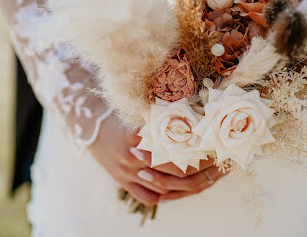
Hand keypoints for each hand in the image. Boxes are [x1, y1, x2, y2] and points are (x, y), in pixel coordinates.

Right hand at [88, 113, 226, 205]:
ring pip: (164, 185)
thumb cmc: (118, 111)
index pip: (173, 145)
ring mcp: (127, 172)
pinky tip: (182, 190)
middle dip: (199, 164)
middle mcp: (131, 156)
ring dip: (189, 182)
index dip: (197, 144)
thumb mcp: (137, 109)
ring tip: (209, 175)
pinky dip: (166, 196)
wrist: (88, 124)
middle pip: (173, 168)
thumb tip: (196, 109)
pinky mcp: (123, 182)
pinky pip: (147, 196)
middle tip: (219, 158)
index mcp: (136, 134)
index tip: (215, 139)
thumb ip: (162, 115)